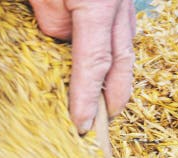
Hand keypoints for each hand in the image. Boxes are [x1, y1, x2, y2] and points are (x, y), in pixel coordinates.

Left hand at [30, 0, 135, 132]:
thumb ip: (51, 23)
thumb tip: (64, 54)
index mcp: (98, 6)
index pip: (95, 63)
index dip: (89, 99)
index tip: (82, 126)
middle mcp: (119, 8)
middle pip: (122, 64)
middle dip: (114, 100)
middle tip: (100, 126)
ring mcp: (124, 3)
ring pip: (126, 49)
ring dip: (116, 79)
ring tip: (103, 104)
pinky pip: (122, 34)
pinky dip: (114, 56)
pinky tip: (104, 70)